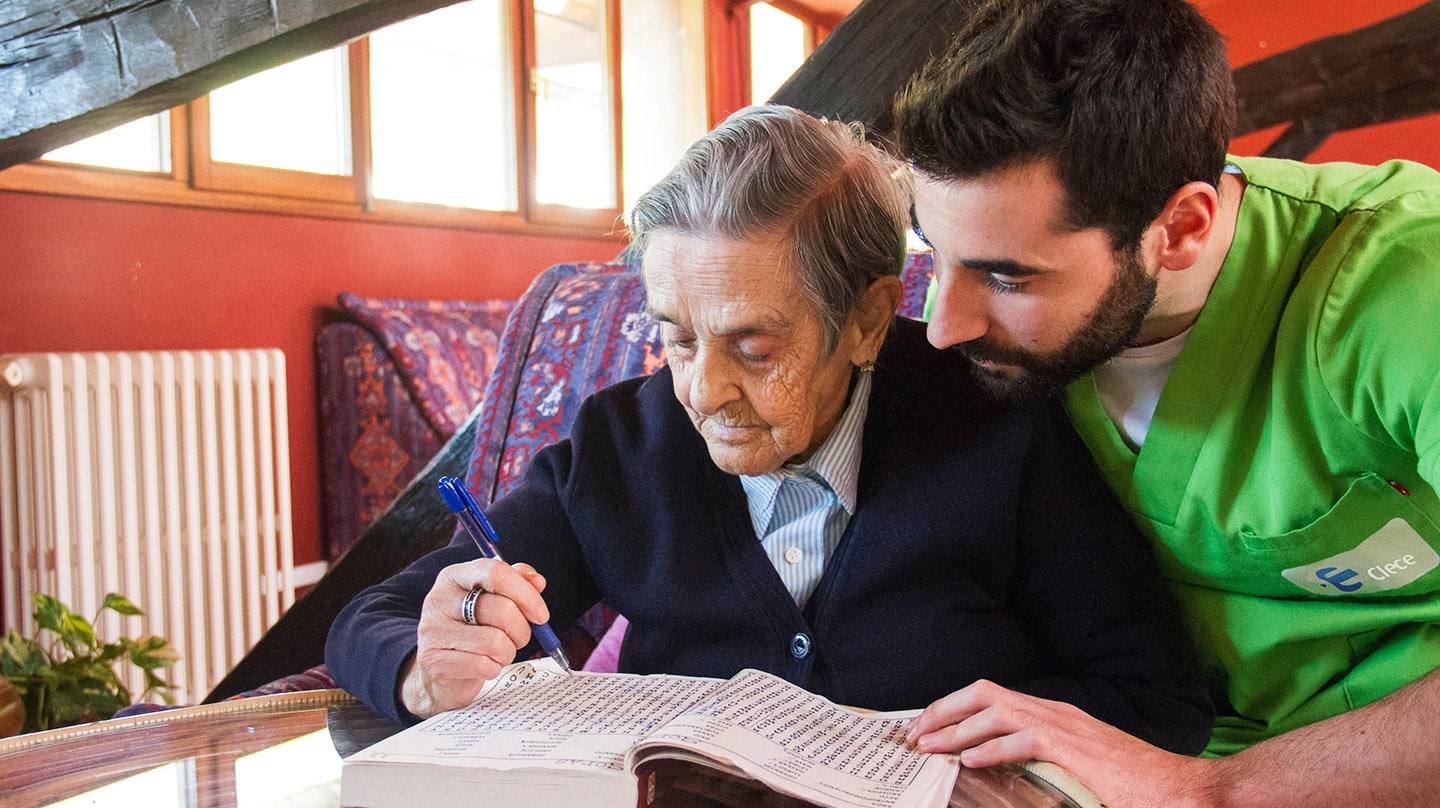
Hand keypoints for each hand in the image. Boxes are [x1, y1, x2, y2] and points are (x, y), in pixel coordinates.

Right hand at [399, 558, 551, 718]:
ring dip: (507, 652)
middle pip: (502, 609)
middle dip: (521, 630)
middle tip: (518, 639)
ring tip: (498, 652)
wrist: (438, 672)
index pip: (496, 572)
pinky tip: (485, 665)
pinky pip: (482, 664)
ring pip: (495, 641)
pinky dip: (493, 668)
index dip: (526, 593)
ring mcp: (433, 630)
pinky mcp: (434, 660)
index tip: (541, 615)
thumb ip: (516, 584)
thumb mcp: (491, 600)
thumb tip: (537, 581)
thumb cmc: (471, 631)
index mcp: (455, 577)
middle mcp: (439, 599)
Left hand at [906, 680, 1215, 807]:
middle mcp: (1055, 710)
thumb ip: (1040, 758)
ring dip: (957, 728)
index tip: (924, 726)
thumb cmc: (1132, 784)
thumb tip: (995, 764)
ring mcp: (1066, 725)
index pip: (991, 695)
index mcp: (1053, 713)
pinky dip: (991, 748)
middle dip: (943, 710)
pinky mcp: (1076, 748)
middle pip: (984, 692)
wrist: (1184, 790)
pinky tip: (969, 762)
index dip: (953, 707)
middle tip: (913, 733)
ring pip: (996, 711)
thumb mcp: (1075, 766)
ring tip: (929, 747)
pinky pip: (1023, 740)